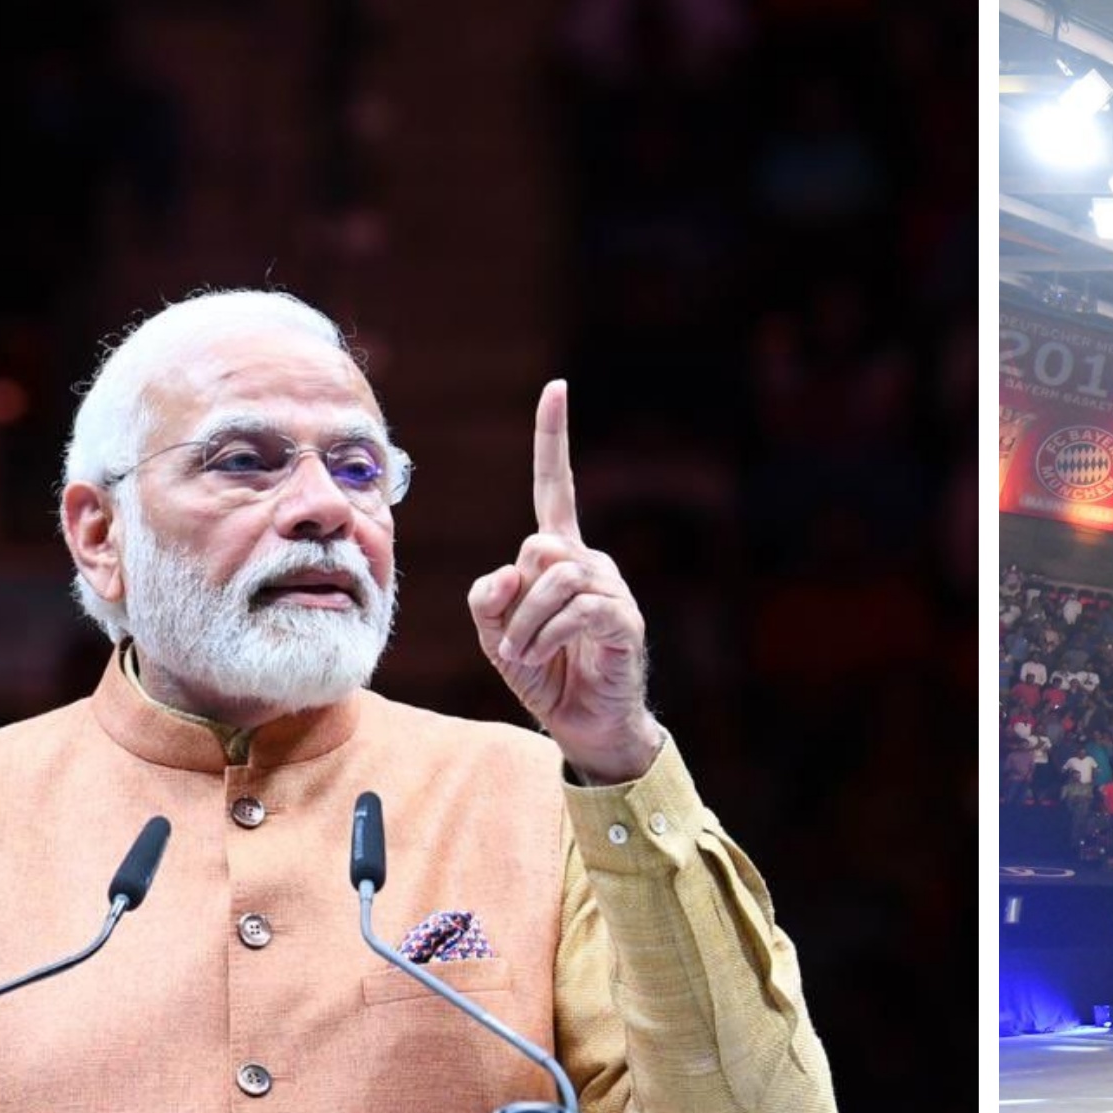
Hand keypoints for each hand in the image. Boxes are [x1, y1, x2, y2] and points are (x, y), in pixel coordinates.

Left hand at [469, 382, 663, 783]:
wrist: (584, 723)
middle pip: (538, 549)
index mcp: (560, 556)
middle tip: (512, 642)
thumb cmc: (544, 674)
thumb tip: (512, 573)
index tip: (556, 389)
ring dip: (526, 626)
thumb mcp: (495, 634)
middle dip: (514, 600)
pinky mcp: (623, 620)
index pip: (556, 488)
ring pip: (554, 579)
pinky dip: (545, 638)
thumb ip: (489, 598)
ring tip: (525, 656)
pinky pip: (574, 610)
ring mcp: (611, 589)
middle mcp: (591, 562)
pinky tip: (540, 660)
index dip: (553, 440)